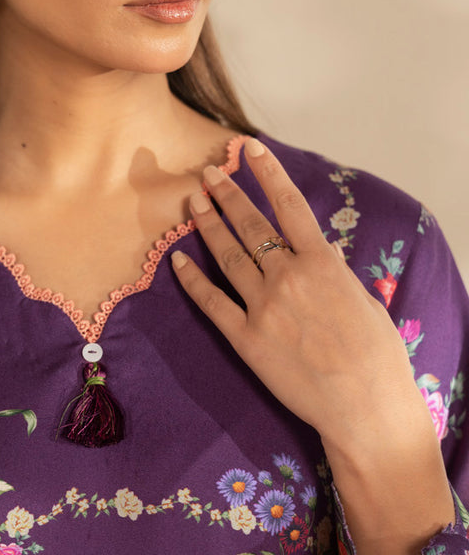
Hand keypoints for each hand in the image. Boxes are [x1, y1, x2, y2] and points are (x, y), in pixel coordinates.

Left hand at [171, 138, 425, 451]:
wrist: (365, 406)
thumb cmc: (377, 355)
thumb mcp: (364, 299)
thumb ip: (337, 271)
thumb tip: (323, 248)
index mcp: (321, 263)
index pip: (289, 204)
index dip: (267, 172)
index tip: (250, 148)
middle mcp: (287, 277)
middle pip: (250, 224)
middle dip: (227, 194)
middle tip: (208, 173)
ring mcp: (262, 307)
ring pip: (227, 256)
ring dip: (208, 226)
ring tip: (193, 203)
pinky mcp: (245, 339)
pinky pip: (212, 302)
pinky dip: (192, 279)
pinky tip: (177, 259)